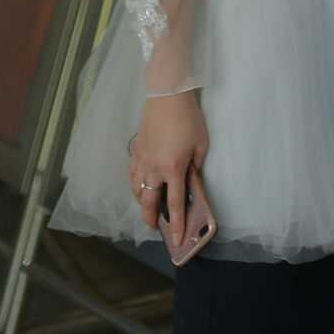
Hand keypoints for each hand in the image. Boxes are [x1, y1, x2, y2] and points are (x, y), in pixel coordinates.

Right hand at [129, 91, 208, 257]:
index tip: (177, 239)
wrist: (167, 95)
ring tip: (148, 206)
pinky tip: (140, 184)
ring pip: (136, 189)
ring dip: (141, 201)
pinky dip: (135, 184)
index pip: (174, 204)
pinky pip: (132, 174)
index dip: (176, 224)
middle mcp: (154, 168)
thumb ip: (196, 166)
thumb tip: (191, 180)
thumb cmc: (189, 118)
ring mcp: (141, 159)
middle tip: (155, 226)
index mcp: (173, 169)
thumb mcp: (201, 144)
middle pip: (147, 202)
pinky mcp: (135, 149)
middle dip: (150, 218)